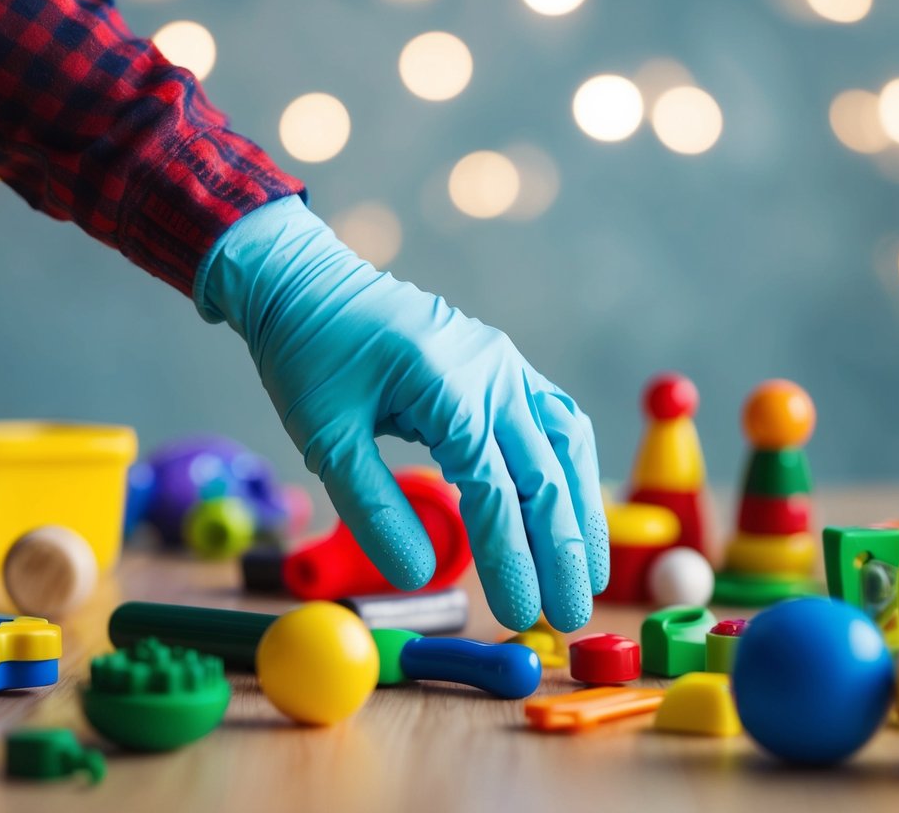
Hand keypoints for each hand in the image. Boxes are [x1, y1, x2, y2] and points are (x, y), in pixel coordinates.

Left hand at [196, 195, 607, 630]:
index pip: (495, 487)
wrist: (309, 282)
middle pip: (546, 472)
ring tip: (589, 573)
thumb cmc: (309, 354)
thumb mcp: (324, 437)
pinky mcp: (505, 368)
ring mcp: (505, 365)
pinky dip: (569, 472)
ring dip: (581, 511)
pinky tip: (571, 510)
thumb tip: (419, 575)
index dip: (513, 556)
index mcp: (446, 384)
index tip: (522, 613)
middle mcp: (492, 371)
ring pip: (566, 445)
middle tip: (570, 615)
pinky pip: (556, 422)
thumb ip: (372, 507)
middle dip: (564, 550)